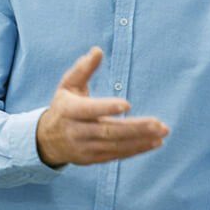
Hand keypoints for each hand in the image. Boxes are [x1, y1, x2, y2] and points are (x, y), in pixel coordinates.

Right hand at [36, 48, 169, 167]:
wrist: (47, 141)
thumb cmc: (63, 106)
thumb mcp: (68, 85)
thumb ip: (83, 69)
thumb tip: (98, 50)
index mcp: (68, 110)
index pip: (88, 110)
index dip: (107, 107)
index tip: (128, 104)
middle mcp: (75, 131)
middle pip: (107, 131)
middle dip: (135, 128)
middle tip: (158, 124)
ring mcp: (84, 148)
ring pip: (115, 145)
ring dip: (140, 140)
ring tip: (161, 133)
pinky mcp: (93, 159)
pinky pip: (117, 155)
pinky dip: (136, 150)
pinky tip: (154, 143)